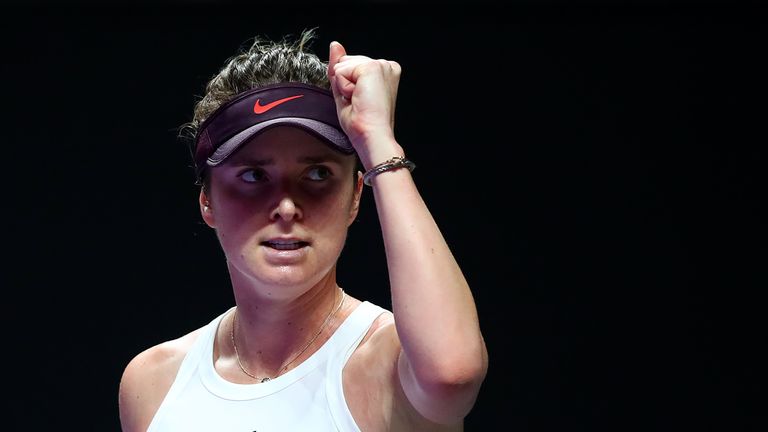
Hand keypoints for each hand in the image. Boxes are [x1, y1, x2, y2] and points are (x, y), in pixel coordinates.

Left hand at [328, 41, 401, 168]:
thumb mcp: (346, 91)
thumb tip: (335, 45)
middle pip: (346, 62)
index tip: (361, 101)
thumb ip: (340, 67)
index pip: (351, 65)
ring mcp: (381, 64)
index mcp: (384, 71)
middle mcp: (386, 65)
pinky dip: (344, 87)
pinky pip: (341, 70)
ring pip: (342, 65)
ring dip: (344, 86)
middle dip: (345, 83)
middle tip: (359, 102)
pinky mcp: (372, 67)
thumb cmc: (363, 122)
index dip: (347, 84)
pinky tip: (359, 97)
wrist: (372, 136)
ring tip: (360, 101)